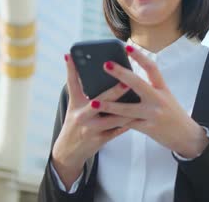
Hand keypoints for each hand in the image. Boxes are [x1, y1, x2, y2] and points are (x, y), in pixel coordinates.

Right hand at [51, 53, 132, 187]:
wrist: (69, 152)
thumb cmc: (76, 123)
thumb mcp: (74, 106)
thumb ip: (80, 88)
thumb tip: (85, 66)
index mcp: (75, 104)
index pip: (72, 83)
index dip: (71, 69)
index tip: (73, 56)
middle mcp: (81, 116)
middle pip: (98, 101)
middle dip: (114, 92)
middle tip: (126, 82)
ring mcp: (91, 129)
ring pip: (113, 118)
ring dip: (127, 109)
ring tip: (140, 99)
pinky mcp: (100, 140)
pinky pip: (117, 131)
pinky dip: (128, 123)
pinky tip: (139, 116)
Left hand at [99, 45, 208, 158]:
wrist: (187, 136)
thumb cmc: (173, 114)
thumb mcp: (165, 97)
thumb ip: (149, 89)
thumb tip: (126, 81)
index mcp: (163, 88)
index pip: (152, 68)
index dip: (139, 56)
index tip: (127, 47)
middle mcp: (158, 99)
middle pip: (138, 84)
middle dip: (121, 74)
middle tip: (106, 65)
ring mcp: (153, 114)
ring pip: (127, 109)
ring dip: (109, 105)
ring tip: (94, 102)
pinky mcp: (148, 128)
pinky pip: (127, 124)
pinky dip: (114, 122)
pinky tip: (102, 121)